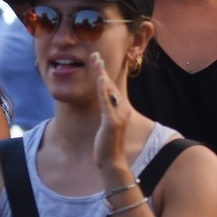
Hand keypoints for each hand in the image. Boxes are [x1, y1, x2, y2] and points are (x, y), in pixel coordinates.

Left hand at [91, 54, 133, 182]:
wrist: (112, 161)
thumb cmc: (107, 144)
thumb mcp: (106, 123)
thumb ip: (106, 111)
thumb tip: (101, 101)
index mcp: (120, 109)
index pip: (111, 87)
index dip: (104, 73)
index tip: (97, 60)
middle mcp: (122, 109)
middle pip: (110, 85)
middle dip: (102, 69)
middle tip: (94, 55)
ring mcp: (118, 115)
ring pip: (109, 90)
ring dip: (101, 75)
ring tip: (95, 62)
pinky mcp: (112, 122)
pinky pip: (106, 103)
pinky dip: (103, 90)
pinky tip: (100, 80)